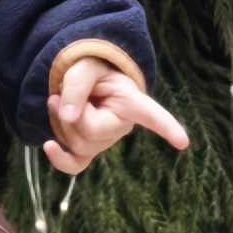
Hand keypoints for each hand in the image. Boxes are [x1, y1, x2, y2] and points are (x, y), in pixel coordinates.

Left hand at [43, 51, 189, 180]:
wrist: (84, 79)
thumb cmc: (90, 69)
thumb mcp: (83, 67)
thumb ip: (77, 87)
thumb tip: (69, 117)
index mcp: (130, 100)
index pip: (150, 114)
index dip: (166, 126)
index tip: (184, 142)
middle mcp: (123, 125)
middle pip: (92, 132)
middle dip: (70, 114)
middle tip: (63, 94)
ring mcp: (106, 141)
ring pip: (79, 145)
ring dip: (60, 123)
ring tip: (59, 100)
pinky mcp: (89, 149)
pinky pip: (76, 165)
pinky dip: (60, 159)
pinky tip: (48, 147)